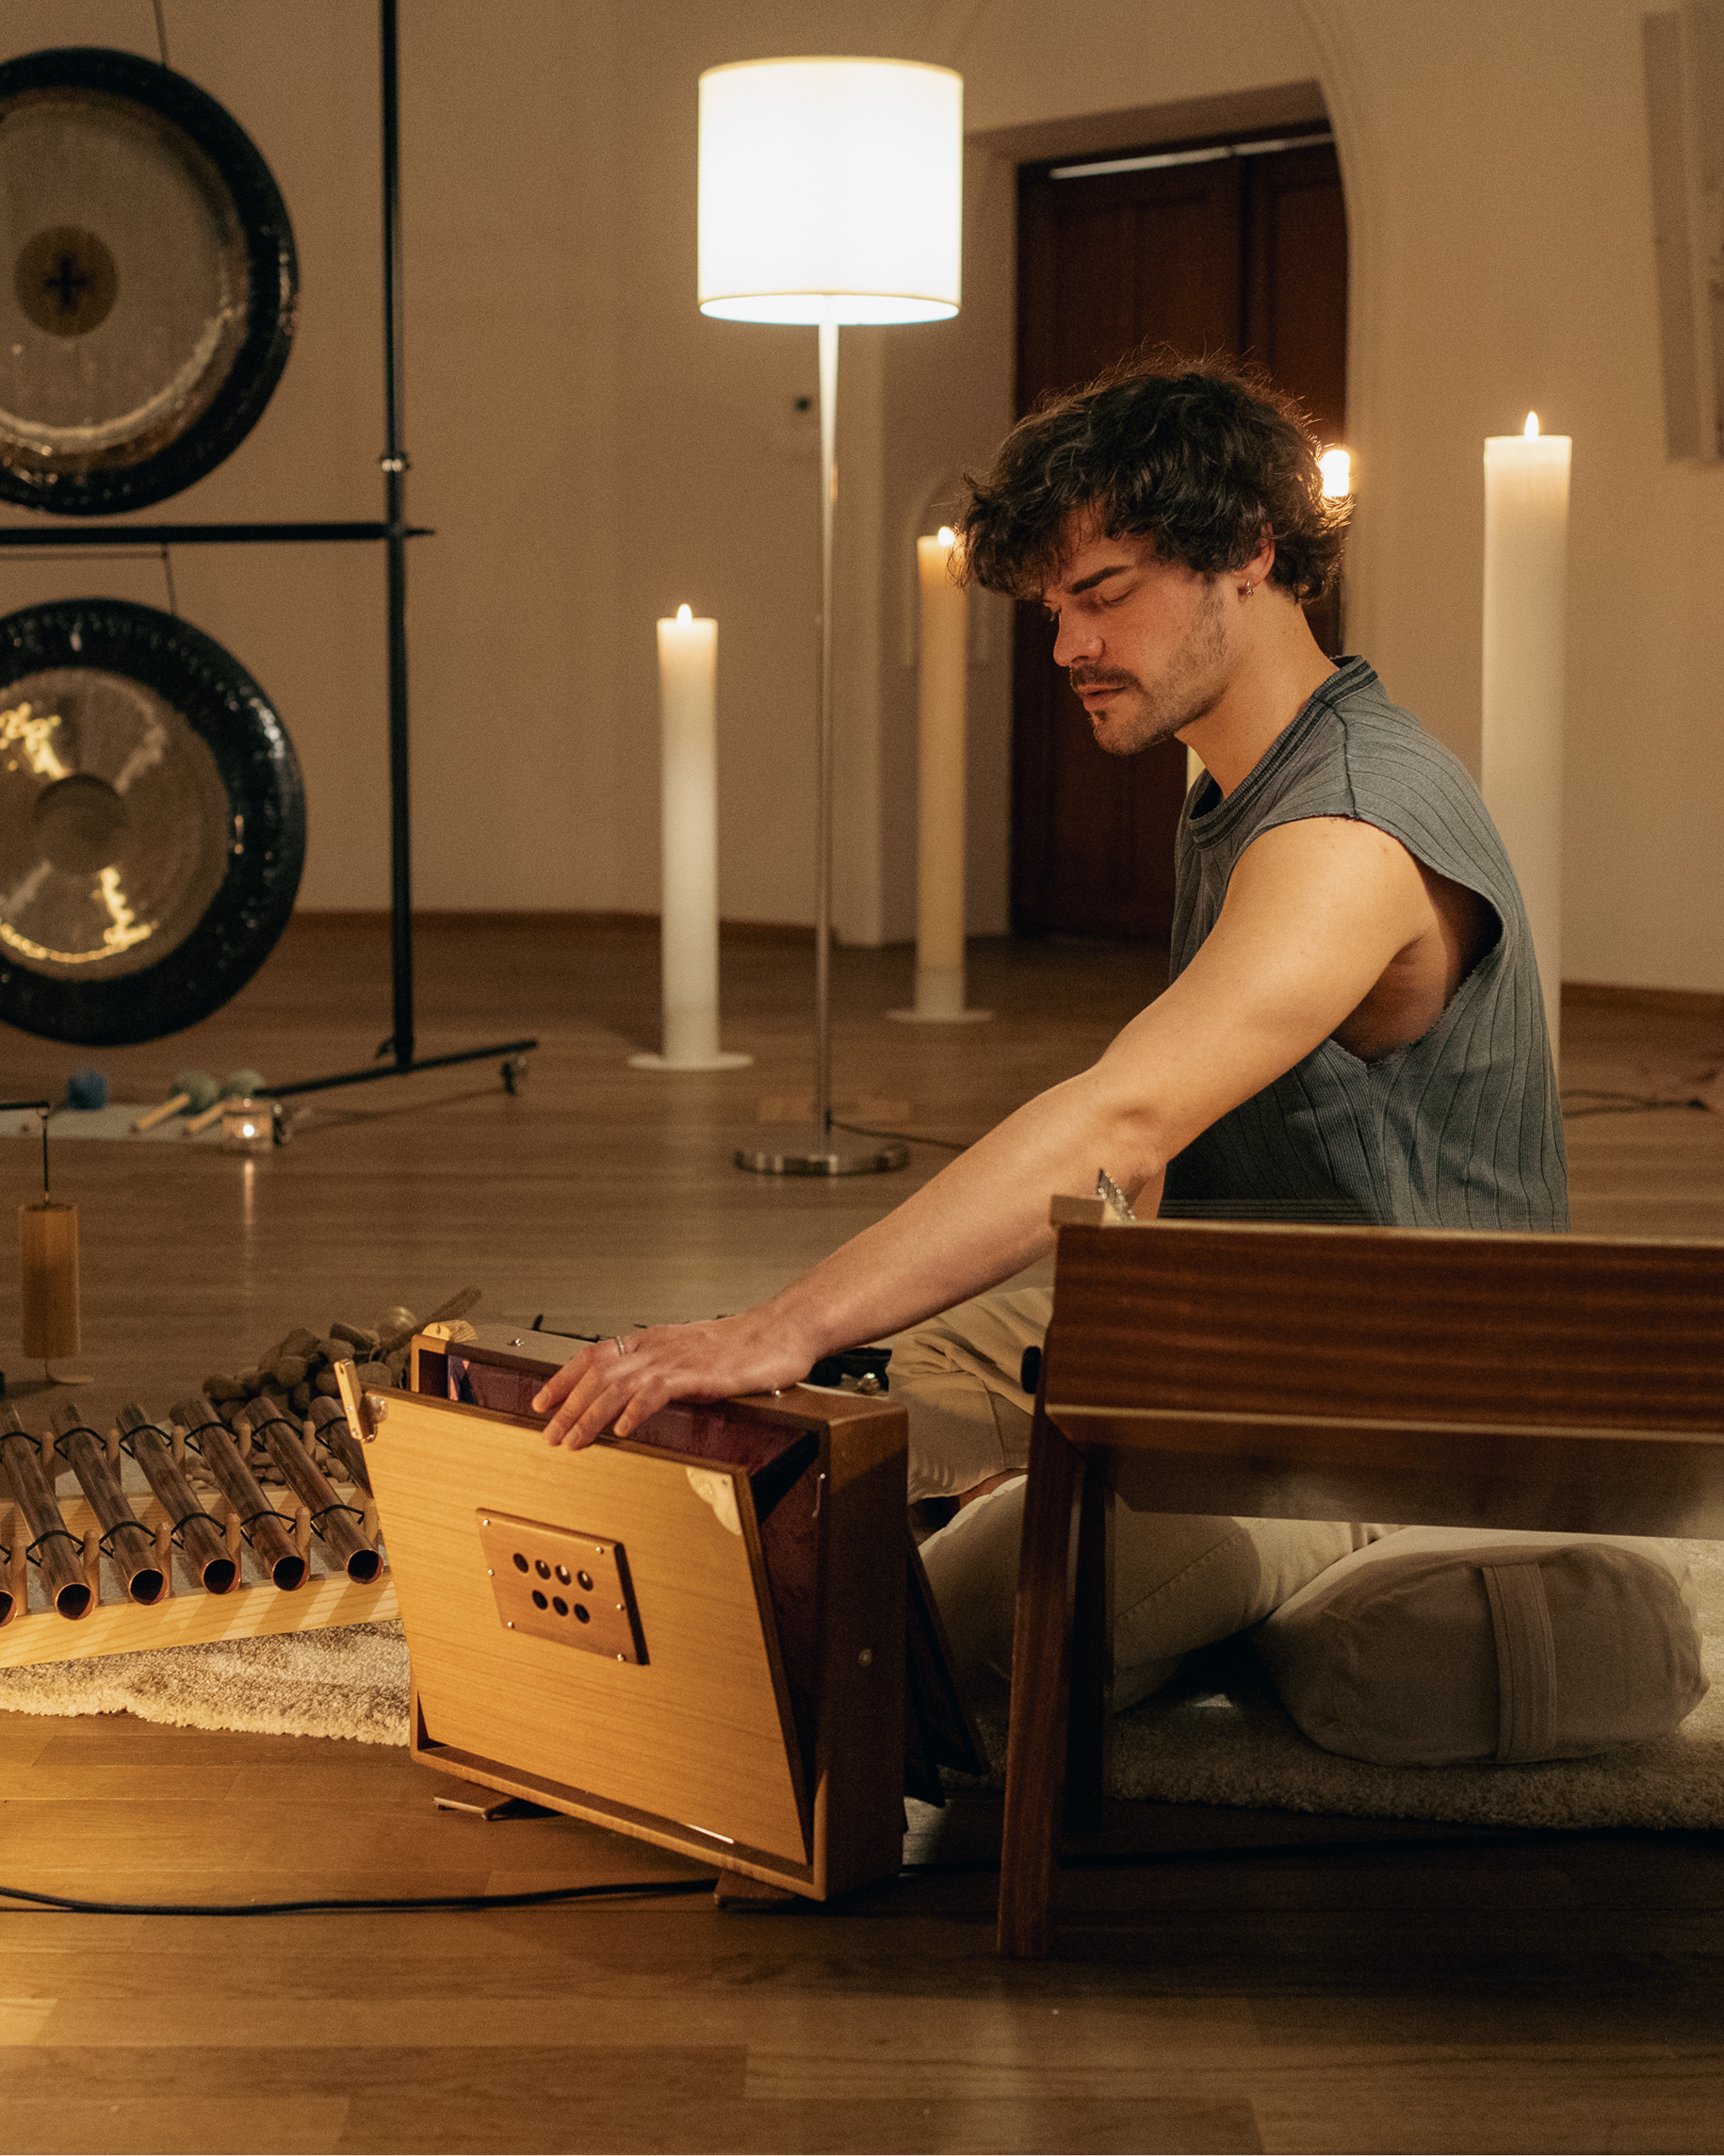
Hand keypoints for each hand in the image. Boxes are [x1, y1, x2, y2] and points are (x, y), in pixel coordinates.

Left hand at [531, 1310, 815, 1448]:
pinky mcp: (698, 1373)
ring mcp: (676, 1358)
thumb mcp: (690, 1355)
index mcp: (652, 1340)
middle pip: (597, 1373)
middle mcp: (657, 1346)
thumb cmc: (742, 1347)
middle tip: (548, 1433)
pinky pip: (657, 1391)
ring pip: (618, 1385)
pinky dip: (635, 1410)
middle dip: (567, 1405)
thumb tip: (632, 1394)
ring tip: (573, 1439)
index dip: (562, 1379)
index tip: (540, 1402)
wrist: (781, 1331)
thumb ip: (660, 1371)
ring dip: (590, 1415)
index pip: (593, 1355)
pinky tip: (623, 1430)